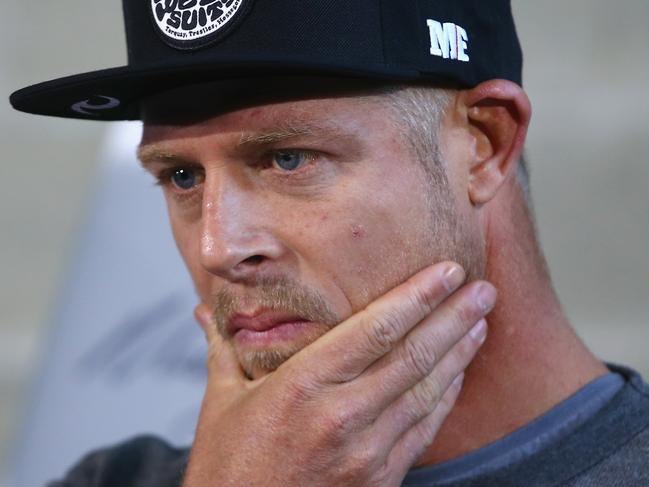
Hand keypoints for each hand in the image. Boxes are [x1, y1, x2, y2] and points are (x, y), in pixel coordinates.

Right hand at [183, 262, 494, 486]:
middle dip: (454, 316)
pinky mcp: (382, 477)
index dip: (417, 296)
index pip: (375, 329)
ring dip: (459, 352)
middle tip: (484, 287)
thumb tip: (204, 310)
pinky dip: (447, 394)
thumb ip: (222, 348)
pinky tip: (459, 370)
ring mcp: (367, 451)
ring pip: (428, 390)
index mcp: (302, 387)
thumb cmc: (228, 468)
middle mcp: (342, 416)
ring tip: (481, 320)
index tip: (448, 271)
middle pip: (413, 355)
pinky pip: (425, 427)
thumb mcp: (221, 401)